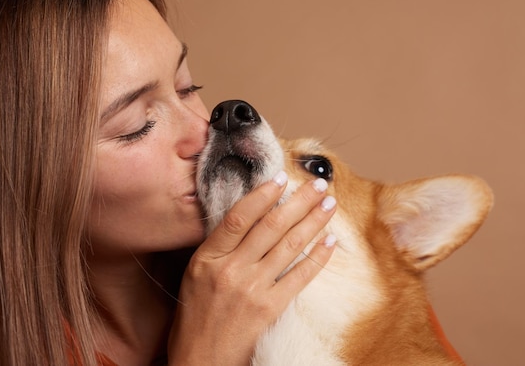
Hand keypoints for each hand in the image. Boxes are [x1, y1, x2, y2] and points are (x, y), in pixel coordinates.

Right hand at [168, 172, 336, 365]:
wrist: (200, 362)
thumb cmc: (195, 318)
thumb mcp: (195, 275)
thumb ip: (218, 248)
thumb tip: (248, 218)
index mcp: (207, 258)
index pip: (239, 217)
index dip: (262, 194)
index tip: (281, 177)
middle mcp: (230, 270)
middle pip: (270, 226)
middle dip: (298, 201)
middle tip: (318, 184)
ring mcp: (251, 290)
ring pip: (288, 246)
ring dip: (313, 221)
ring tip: (329, 204)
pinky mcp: (269, 309)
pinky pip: (299, 277)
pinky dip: (317, 257)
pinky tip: (329, 241)